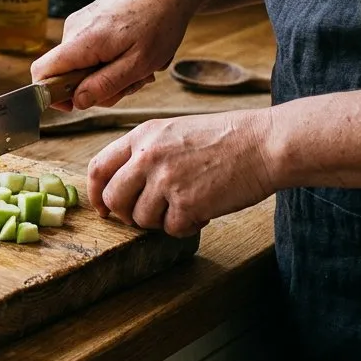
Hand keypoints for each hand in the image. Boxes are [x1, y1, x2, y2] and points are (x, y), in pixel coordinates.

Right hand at [31, 0, 197, 110]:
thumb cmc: (159, 22)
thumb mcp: (138, 64)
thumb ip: (105, 85)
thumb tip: (77, 101)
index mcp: (81, 41)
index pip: (41, 72)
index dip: (51, 95)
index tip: (77, 103)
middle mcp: (73, 30)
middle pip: (67, 74)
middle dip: (97, 87)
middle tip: (132, 82)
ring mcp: (80, 23)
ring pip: (82, 65)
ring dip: (109, 74)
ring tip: (139, 65)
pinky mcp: (89, 20)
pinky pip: (90, 52)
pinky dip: (111, 60)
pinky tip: (134, 53)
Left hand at [88, 109, 276, 236]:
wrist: (264, 144)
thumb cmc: (225, 139)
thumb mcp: (175, 131)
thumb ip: (146, 153)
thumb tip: (123, 184)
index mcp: (142, 136)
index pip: (98, 168)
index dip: (96, 193)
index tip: (102, 208)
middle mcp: (147, 157)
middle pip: (113, 198)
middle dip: (126, 214)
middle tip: (147, 216)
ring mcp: (166, 181)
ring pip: (141, 218)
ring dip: (161, 220)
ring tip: (186, 206)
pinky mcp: (187, 203)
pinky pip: (171, 229)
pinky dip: (185, 227)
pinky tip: (203, 213)